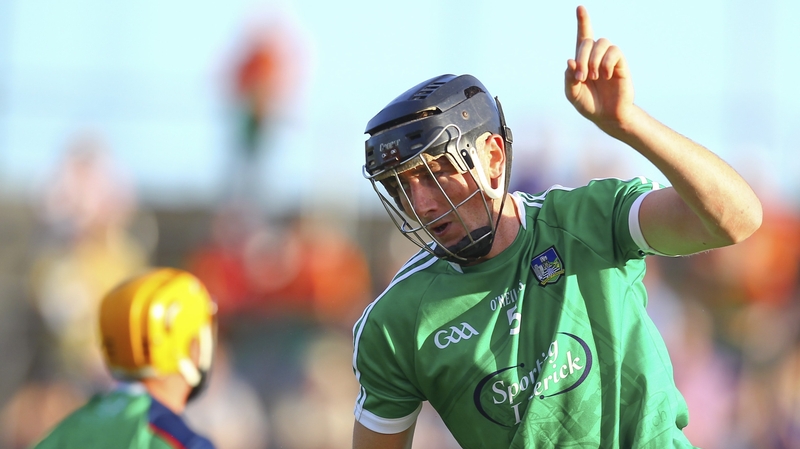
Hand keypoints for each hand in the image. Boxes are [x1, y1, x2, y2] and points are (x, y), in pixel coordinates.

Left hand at [564, 5, 633, 134]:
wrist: (607, 116)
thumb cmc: (589, 104)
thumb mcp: (573, 94)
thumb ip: (568, 79)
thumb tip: (570, 61)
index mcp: (582, 60)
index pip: (583, 36)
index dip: (583, 21)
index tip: (580, 8)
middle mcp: (596, 55)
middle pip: (588, 40)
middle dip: (582, 57)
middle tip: (582, 77)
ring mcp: (609, 58)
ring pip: (602, 42)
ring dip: (593, 59)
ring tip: (594, 76)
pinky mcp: (620, 64)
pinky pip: (614, 52)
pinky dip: (606, 63)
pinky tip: (605, 76)